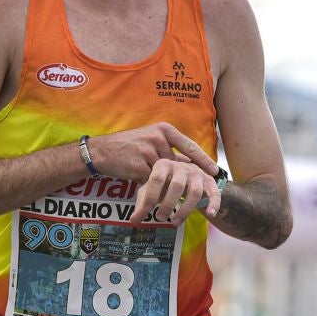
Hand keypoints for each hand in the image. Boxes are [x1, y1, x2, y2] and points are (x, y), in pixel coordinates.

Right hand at [87, 123, 218, 184]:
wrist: (101, 152)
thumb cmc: (126, 146)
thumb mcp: (149, 139)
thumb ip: (168, 149)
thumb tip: (189, 163)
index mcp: (163, 130)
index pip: (190, 146)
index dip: (204, 160)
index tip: (215, 171)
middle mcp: (158, 139)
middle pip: (176, 164)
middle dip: (176, 176)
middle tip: (182, 183)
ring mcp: (148, 152)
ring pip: (165, 175)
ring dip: (162, 182)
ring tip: (154, 182)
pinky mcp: (140, 167)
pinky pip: (152, 182)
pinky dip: (149, 185)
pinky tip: (140, 181)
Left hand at [132, 156, 220, 225]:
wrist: (188, 176)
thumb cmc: (165, 184)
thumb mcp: (152, 189)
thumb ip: (142, 203)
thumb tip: (133, 221)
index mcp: (164, 164)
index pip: (156, 179)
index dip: (150, 198)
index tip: (144, 215)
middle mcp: (182, 166)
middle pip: (177, 186)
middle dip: (168, 204)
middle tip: (160, 218)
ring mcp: (197, 174)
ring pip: (194, 192)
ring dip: (185, 210)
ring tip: (175, 223)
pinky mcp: (210, 182)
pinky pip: (214, 193)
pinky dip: (214, 203)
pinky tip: (210, 214)